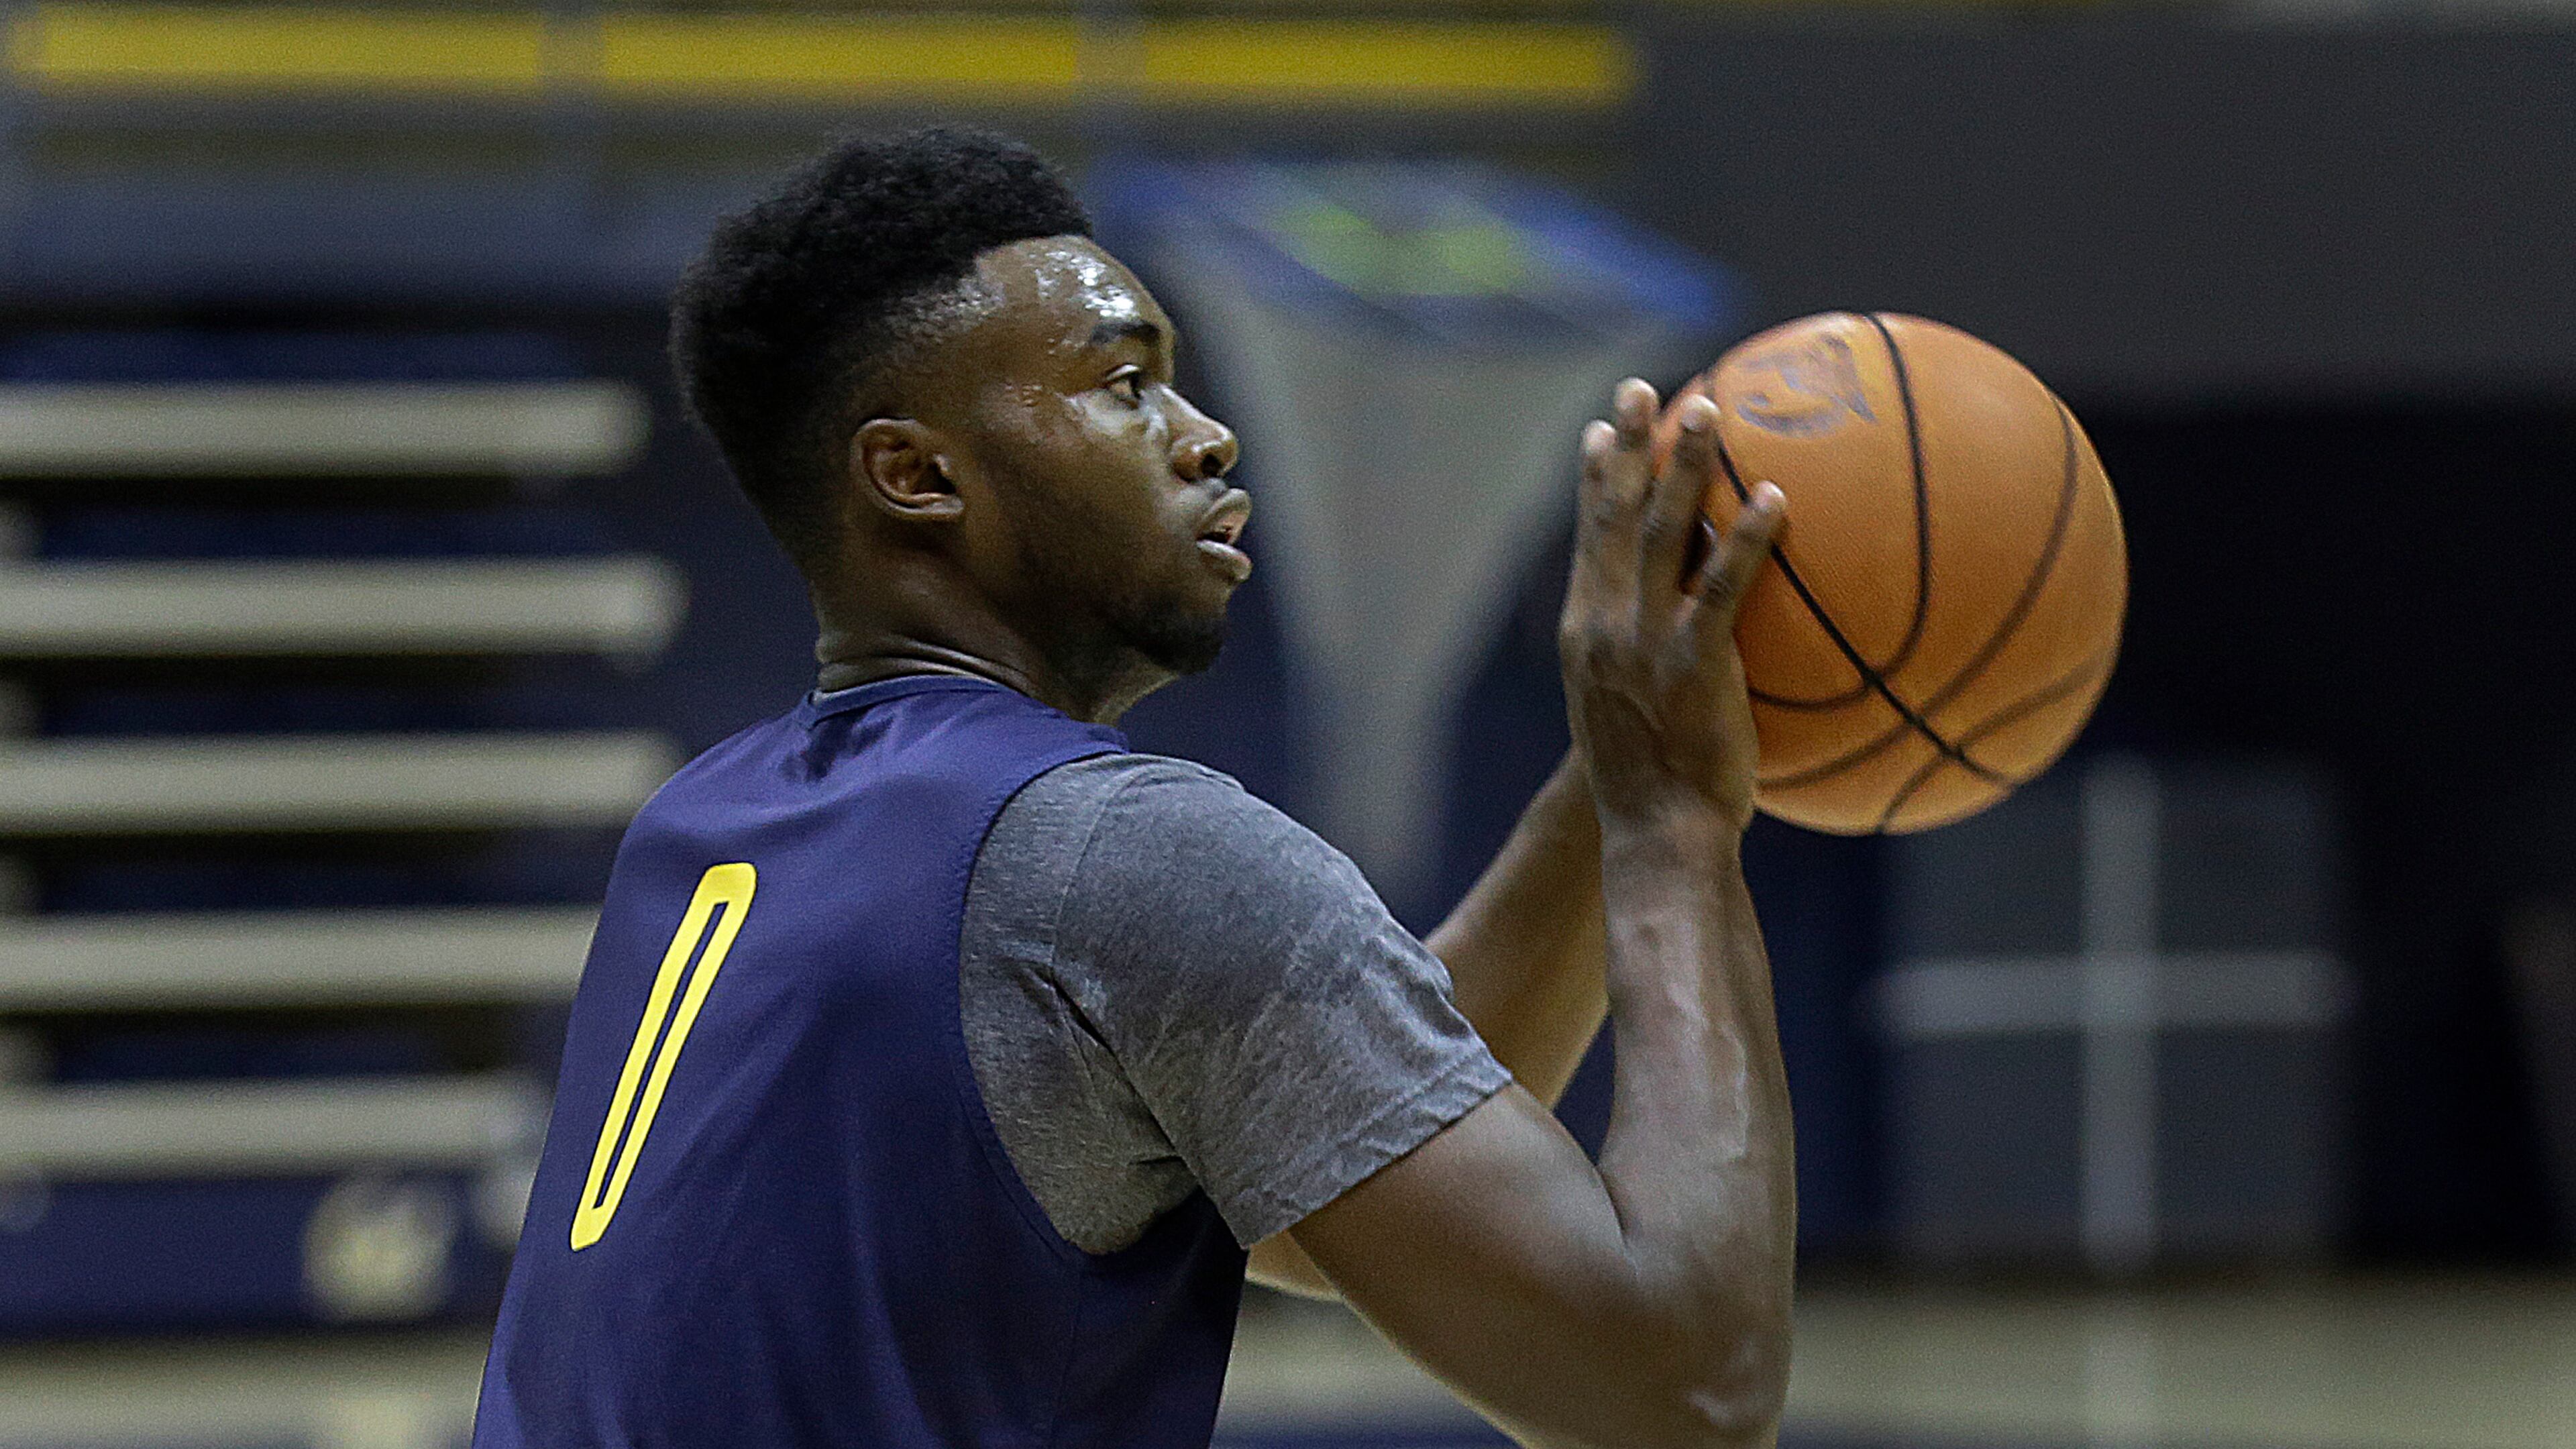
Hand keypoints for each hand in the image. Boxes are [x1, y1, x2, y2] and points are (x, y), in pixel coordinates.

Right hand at [1558, 378, 1785, 836]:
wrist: (1657, 837)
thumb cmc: (1659, 796)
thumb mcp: (1639, 721)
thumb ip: (1661, 669)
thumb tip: (1710, 645)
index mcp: (1587, 634)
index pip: (1589, 539)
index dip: (1593, 479)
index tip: (1601, 429)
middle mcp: (1606, 626)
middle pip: (1613, 515)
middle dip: (1625, 446)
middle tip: (1642, 391)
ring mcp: (1645, 642)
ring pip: (1662, 532)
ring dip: (1683, 465)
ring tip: (1707, 411)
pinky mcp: (1694, 663)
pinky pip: (1724, 586)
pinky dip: (1747, 537)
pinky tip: (1775, 496)